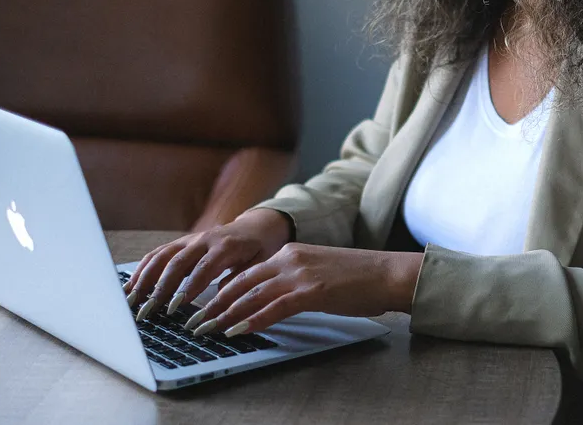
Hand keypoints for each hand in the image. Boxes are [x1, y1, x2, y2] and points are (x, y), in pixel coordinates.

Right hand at [123, 208, 291, 320]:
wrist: (256, 226)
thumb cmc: (260, 248)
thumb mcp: (260, 263)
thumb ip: (241, 278)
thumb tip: (221, 297)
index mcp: (225, 245)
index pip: (203, 267)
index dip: (189, 287)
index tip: (176, 307)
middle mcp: (203, 239)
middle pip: (176, 263)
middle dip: (159, 288)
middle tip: (147, 310)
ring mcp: (189, 239)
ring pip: (161, 257)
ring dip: (144, 279)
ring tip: (131, 301)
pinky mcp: (180, 242)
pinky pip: (157, 254)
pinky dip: (142, 270)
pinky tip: (130, 286)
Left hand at [184, 243, 422, 337]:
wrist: (388, 273)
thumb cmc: (360, 278)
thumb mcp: (319, 274)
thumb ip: (295, 282)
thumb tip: (274, 302)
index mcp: (290, 252)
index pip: (246, 273)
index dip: (221, 292)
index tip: (204, 307)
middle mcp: (289, 258)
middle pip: (241, 283)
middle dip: (213, 305)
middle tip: (194, 322)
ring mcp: (299, 273)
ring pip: (251, 295)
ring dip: (225, 315)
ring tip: (206, 330)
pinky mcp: (311, 291)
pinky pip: (274, 307)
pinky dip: (252, 320)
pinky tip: (237, 331)